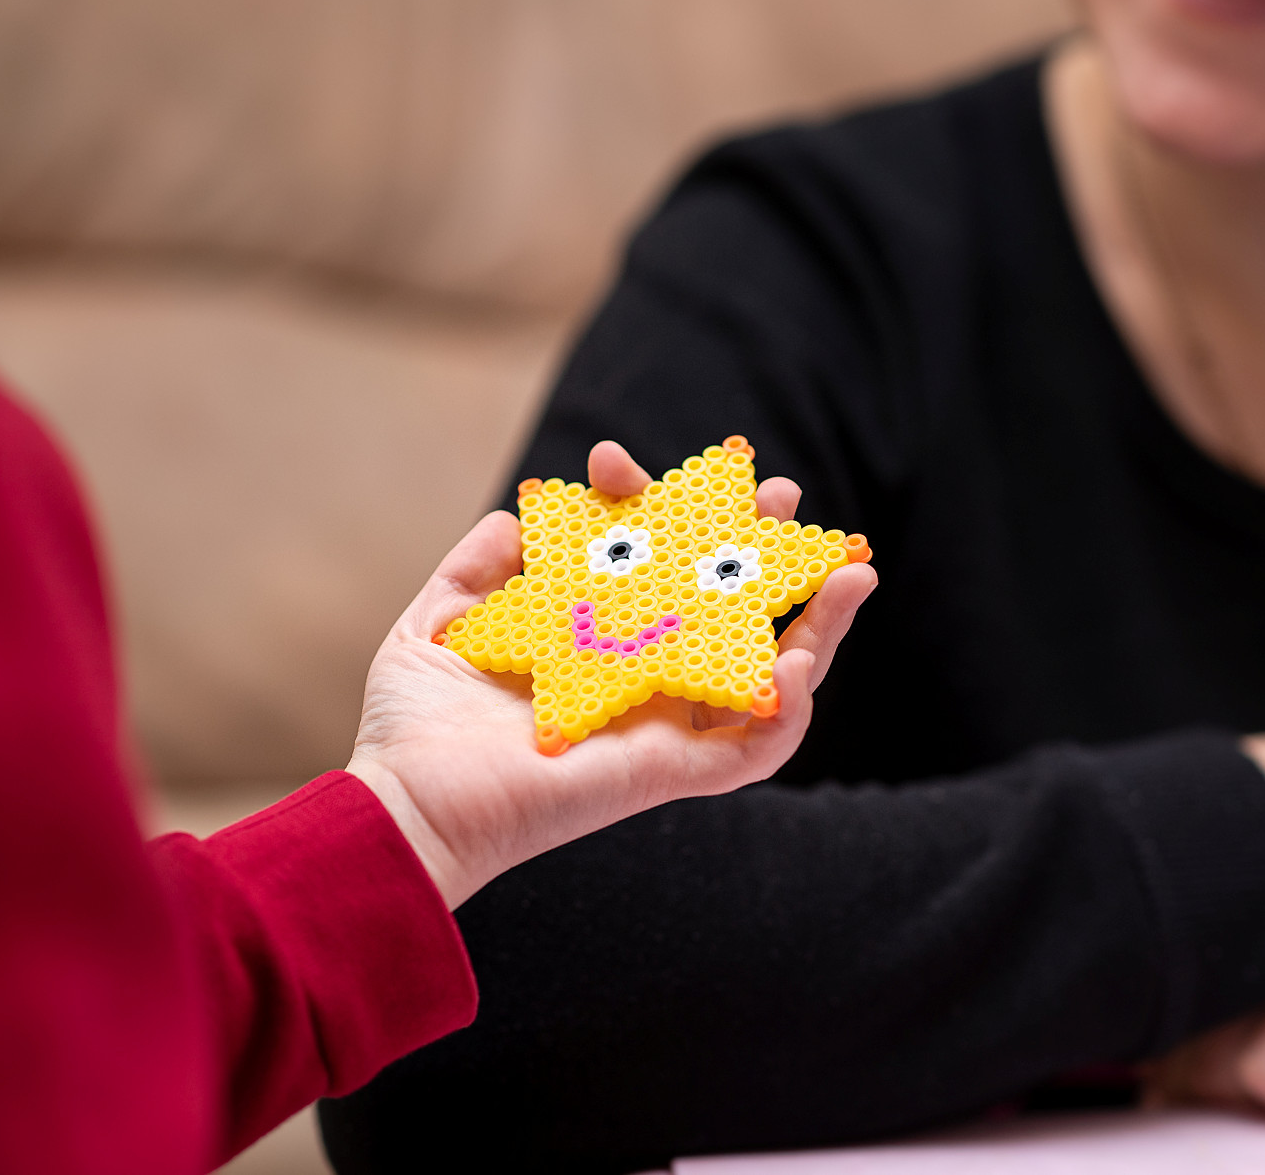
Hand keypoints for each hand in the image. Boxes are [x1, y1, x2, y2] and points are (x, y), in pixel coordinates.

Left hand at [345, 441, 876, 907]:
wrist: (409, 801)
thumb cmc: (415, 729)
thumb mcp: (442, 624)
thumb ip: (476, 571)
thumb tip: (519, 521)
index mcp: (599, 646)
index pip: (646, 570)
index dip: (641, 510)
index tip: (612, 463)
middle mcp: (643, 683)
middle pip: (730, 616)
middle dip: (765, 553)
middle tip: (783, 495)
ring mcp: (666, 726)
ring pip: (769, 680)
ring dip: (822, 628)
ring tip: (856, 571)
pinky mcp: (674, 771)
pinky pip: (755, 748)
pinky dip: (787, 710)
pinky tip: (797, 659)